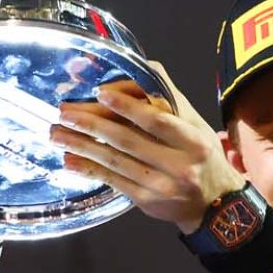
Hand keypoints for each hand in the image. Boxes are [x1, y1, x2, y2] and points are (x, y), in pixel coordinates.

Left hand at [49, 66, 246, 233]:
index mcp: (193, 141)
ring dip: (82, 146)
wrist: (215, 204)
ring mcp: (160, 186)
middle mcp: (178, 165)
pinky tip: (69, 160)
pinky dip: (89, 169)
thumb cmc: (201, 156)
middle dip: (92, 125)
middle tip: (65, 113)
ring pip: (115, 162)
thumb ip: (170, 99)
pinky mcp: (146, 201)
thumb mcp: (196, 125)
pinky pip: (112, 182)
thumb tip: (143, 67)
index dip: (127, 106)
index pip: (157, 121)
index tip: (100, 92)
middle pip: (128, 141)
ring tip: (57, 134)